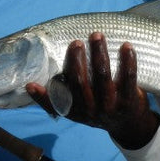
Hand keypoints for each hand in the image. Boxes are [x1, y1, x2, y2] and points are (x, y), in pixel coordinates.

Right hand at [27, 32, 159, 148]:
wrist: (129, 125)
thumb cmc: (97, 110)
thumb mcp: (76, 111)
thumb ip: (56, 100)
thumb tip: (29, 85)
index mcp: (76, 111)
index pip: (60, 98)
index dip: (45, 92)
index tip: (34, 79)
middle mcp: (93, 110)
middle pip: (82, 82)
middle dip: (77, 60)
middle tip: (76, 41)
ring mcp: (112, 106)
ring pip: (103, 77)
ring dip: (99, 54)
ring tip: (97, 35)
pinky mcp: (130, 100)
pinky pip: (128, 78)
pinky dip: (128, 60)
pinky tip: (126, 45)